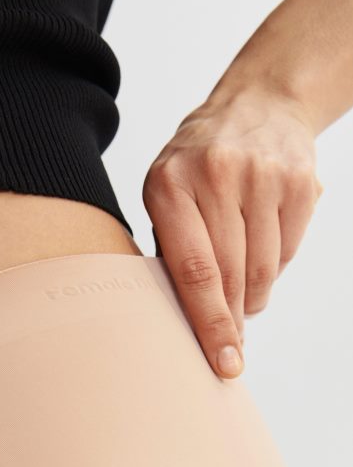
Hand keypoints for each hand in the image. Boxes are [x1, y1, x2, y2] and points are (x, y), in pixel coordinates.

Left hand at [142, 86, 322, 378]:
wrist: (259, 104)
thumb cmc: (198, 164)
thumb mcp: (165, 192)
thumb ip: (170, 248)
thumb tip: (184, 320)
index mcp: (170, 186)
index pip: (195, 271)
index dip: (210, 324)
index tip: (223, 362)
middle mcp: (217, 177)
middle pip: (232, 277)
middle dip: (231, 320)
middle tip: (229, 346)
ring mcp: (263, 176)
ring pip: (263, 270)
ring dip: (253, 297)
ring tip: (242, 294)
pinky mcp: (300, 182)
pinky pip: (287, 251)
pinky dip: (274, 267)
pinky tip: (260, 252)